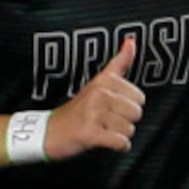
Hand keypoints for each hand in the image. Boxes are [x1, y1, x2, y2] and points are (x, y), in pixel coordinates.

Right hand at [45, 37, 142, 159]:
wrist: (49, 132)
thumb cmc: (78, 110)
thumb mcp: (98, 82)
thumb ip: (119, 63)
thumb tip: (131, 42)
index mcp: (104, 81)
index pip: (139, 96)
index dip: (128, 106)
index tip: (112, 107)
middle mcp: (99, 94)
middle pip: (136, 113)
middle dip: (124, 121)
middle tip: (106, 120)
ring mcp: (94, 113)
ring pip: (129, 130)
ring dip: (118, 135)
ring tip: (103, 130)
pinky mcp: (90, 133)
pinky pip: (121, 143)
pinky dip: (117, 147)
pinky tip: (104, 141)